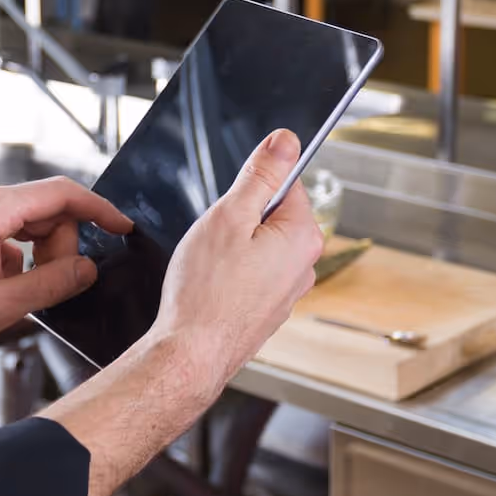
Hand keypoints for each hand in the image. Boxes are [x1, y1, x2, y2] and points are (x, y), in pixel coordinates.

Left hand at [0, 177, 132, 353]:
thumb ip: (52, 284)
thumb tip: (88, 269)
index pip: (61, 194)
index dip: (99, 210)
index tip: (122, 227)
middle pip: (49, 209)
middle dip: (60, 247)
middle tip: (50, 286)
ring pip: (32, 221)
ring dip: (40, 255)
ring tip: (18, 290)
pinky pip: (12, 229)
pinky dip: (21, 256)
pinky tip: (3, 285)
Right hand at [146, 129, 323, 396]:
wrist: (191, 354)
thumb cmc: (205, 290)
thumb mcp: (229, 215)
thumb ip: (261, 175)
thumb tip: (286, 141)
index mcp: (304, 236)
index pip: (286, 185)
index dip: (250, 188)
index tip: (229, 207)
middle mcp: (305, 266)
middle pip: (272, 217)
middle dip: (240, 220)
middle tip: (215, 239)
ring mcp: (288, 292)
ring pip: (259, 248)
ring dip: (234, 249)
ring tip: (211, 268)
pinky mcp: (268, 311)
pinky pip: (252, 276)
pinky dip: (232, 276)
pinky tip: (212, 288)